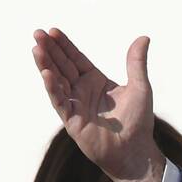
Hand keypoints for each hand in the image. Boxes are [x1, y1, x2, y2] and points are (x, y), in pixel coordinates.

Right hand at [32, 28, 163, 181]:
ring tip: (37, 49)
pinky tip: (46, 74)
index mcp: (96, 81)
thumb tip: (144, 38)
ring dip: (46, 65)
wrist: (136, 151)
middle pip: (62, 66)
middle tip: (37, 33)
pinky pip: (60, 101)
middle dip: (50, 50)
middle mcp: (83, 91)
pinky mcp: (72, 120)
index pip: (76, 59)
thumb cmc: (139, 122)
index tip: (52, 31)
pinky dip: (53, 88)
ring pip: (56, 81)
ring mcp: (75, 105)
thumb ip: (136, 62)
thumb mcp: (140, 87)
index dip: (64, 45)